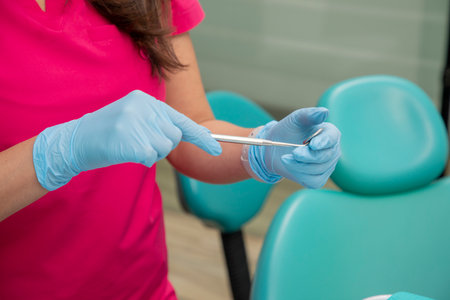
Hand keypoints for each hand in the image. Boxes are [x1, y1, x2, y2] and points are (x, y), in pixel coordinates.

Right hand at [33, 90, 221, 190]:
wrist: (75, 141)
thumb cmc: (108, 134)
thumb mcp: (134, 119)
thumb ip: (157, 123)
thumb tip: (186, 134)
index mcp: (145, 100)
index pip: (180, 119)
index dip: (201, 136)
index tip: (218, 148)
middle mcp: (142, 107)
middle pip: (174, 136)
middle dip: (162, 145)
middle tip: (139, 143)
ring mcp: (136, 122)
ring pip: (164, 147)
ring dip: (151, 152)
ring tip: (129, 145)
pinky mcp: (130, 139)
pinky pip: (150, 156)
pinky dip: (140, 159)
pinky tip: (124, 152)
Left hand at [248, 107, 340, 187]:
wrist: (275, 147)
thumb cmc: (288, 131)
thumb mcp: (295, 119)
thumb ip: (309, 114)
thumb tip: (324, 112)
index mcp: (330, 134)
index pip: (332, 138)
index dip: (324, 142)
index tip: (313, 144)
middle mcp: (332, 151)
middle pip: (324, 157)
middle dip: (307, 156)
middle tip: (294, 152)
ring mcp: (327, 166)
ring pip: (317, 170)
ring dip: (298, 165)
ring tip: (286, 157)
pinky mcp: (318, 179)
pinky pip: (313, 181)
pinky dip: (299, 174)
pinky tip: (290, 165)